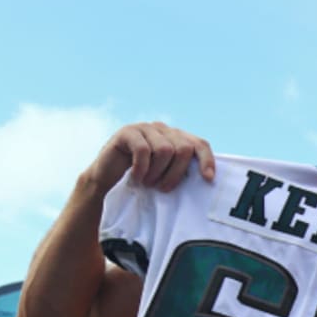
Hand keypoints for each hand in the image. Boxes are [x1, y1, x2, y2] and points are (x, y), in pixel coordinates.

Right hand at [86, 122, 215, 194]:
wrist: (107, 179)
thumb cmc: (142, 180)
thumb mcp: (167, 176)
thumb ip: (183, 171)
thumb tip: (208, 181)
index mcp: (177, 138)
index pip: (200, 143)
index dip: (207, 160)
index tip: (208, 179)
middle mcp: (164, 130)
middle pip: (184, 148)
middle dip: (176, 173)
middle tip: (164, 188)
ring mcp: (145, 128)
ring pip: (165, 150)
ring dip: (158, 172)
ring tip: (148, 183)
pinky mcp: (128, 132)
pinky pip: (143, 150)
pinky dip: (142, 168)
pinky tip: (137, 177)